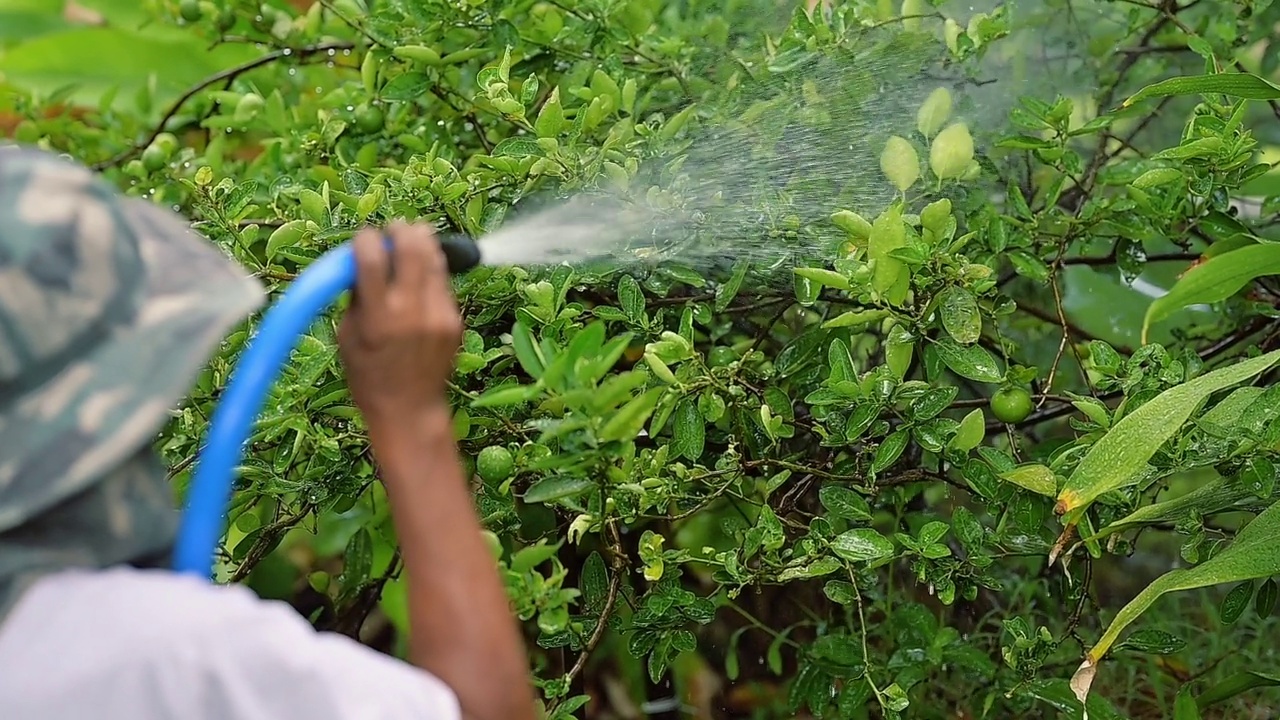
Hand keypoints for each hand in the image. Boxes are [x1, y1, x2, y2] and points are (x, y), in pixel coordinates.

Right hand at [338, 222, 462, 425]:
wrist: (410, 410)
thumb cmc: (368, 376)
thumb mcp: (346, 336)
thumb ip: (356, 296)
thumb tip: (362, 259)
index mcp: (378, 317)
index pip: (373, 257)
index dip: (366, 239)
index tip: (364, 239)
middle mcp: (412, 311)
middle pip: (413, 247)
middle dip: (401, 231)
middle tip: (394, 230)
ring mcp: (439, 314)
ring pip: (435, 259)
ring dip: (422, 243)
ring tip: (412, 240)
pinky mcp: (455, 320)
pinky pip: (443, 283)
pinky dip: (432, 272)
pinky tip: (421, 278)